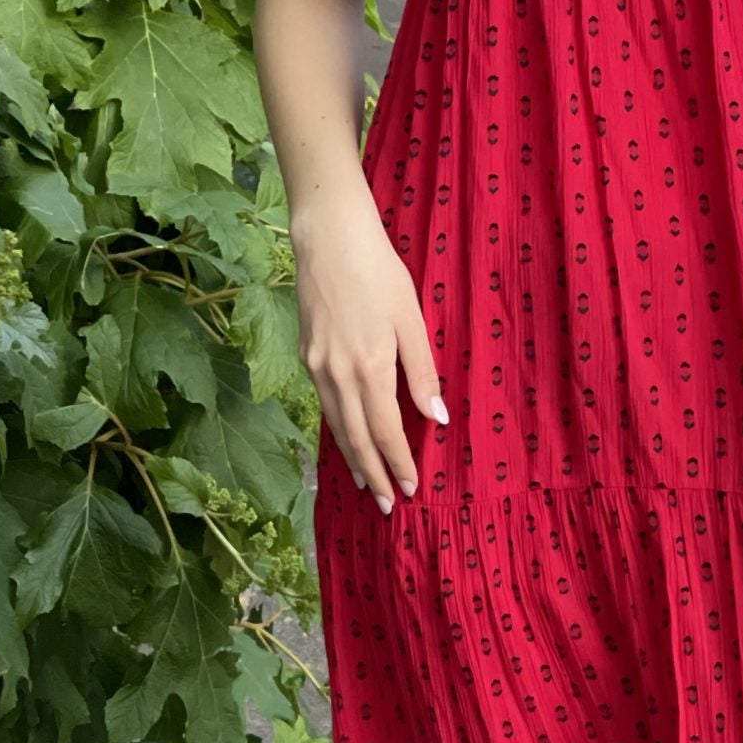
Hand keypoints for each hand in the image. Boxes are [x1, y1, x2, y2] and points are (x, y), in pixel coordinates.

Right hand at [295, 205, 444, 511]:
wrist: (328, 236)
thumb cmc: (378, 270)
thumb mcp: (410, 318)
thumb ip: (422, 372)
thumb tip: (436, 418)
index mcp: (369, 366)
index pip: (386, 431)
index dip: (399, 463)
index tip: (410, 488)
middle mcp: (337, 374)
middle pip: (356, 439)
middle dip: (373, 475)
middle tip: (386, 505)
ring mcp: (316, 366)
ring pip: (336, 425)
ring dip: (352, 459)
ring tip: (365, 484)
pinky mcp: (306, 355)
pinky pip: (325, 405)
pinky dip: (338, 429)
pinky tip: (348, 439)